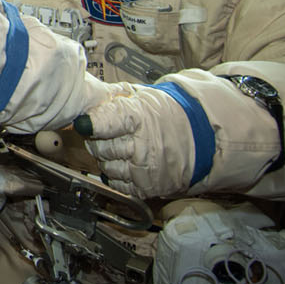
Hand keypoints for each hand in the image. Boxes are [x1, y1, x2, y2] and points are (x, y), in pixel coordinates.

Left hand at [79, 83, 198, 198]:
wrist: (201, 137)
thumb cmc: (167, 114)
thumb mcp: (141, 96)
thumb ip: (111, 97)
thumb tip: (83, 99)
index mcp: (140, 117)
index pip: (106, 122)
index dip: (92, 123)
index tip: (83, 123)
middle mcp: (142, 146)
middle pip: (100, 147)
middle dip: (97, 140)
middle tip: (108, 133)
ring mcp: (145, 169)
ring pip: (105, 167)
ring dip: (107, 158)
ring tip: (122, 147)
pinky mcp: (148, 187)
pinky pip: (116, 184)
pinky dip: (115, 175)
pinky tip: (126, 163)